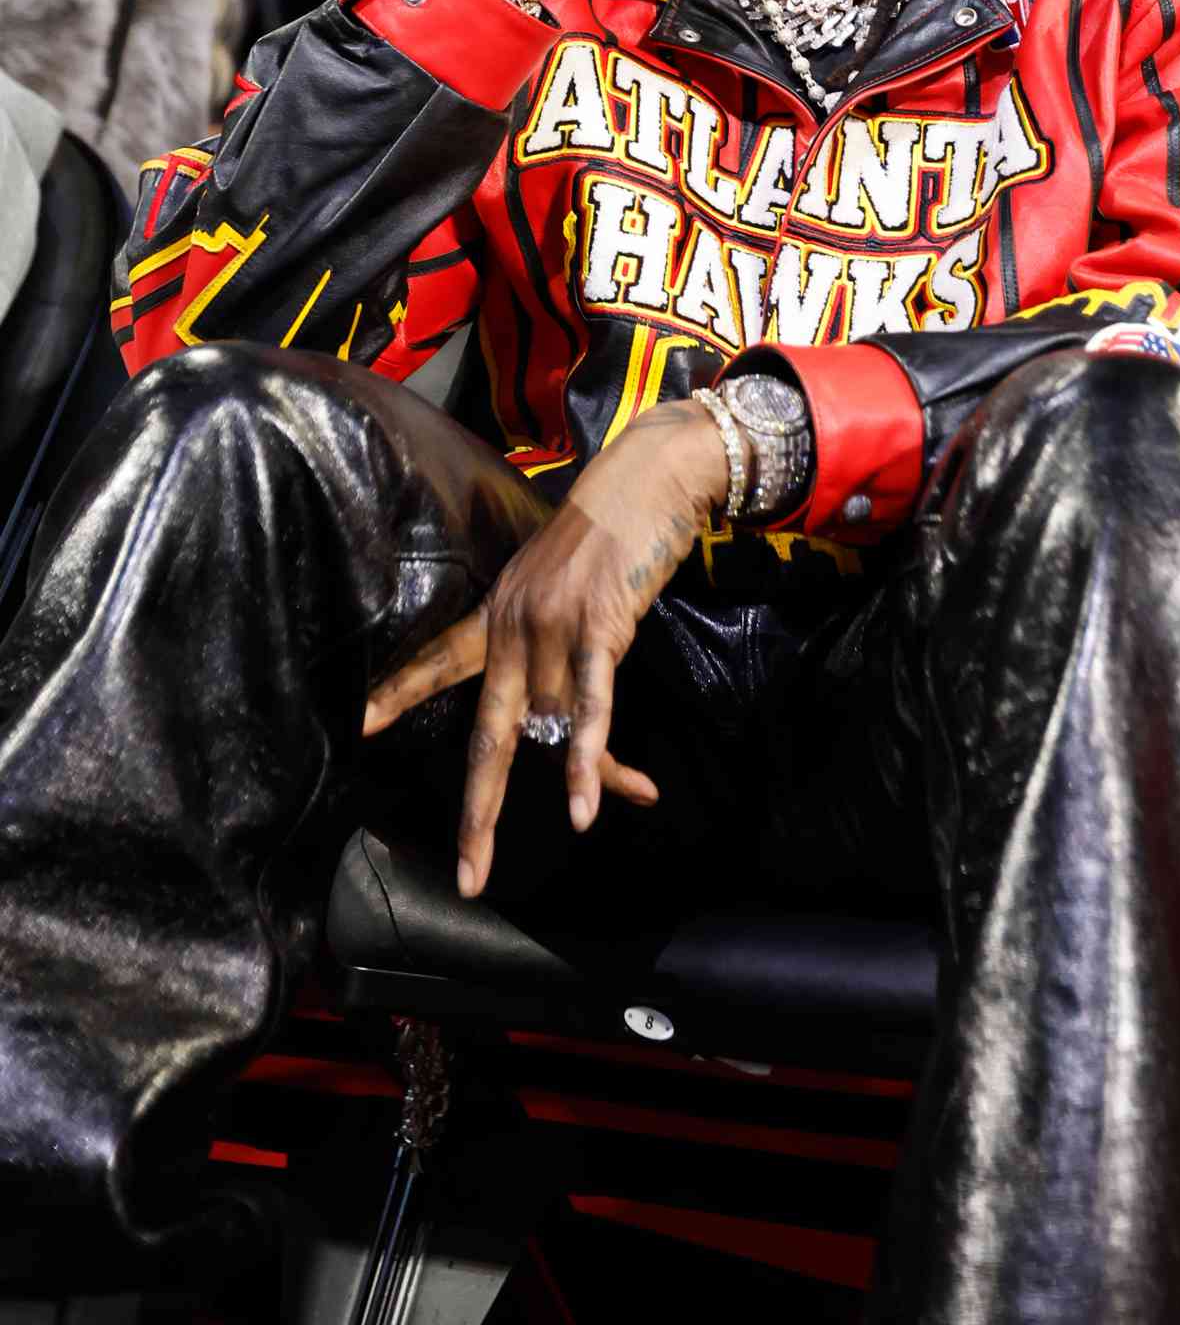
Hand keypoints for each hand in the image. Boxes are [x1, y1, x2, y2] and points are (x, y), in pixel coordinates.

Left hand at [362, 400, 730, 897]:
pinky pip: (589, 708)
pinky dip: (589, 761)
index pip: (438, 658)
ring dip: (589, 775)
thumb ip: (556, 635)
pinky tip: (585, 805)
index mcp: (501, 611)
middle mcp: (515, 625)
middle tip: (468, 875)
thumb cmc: (613, 525)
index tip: (357, 725)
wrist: (648, 478)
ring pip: (556, 729)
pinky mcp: (598, 629)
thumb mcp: (564, 580)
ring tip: (591, 813)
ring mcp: (553, 628)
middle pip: (487, 735)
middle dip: (479, 812)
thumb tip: (562, 693)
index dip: (397, 692)